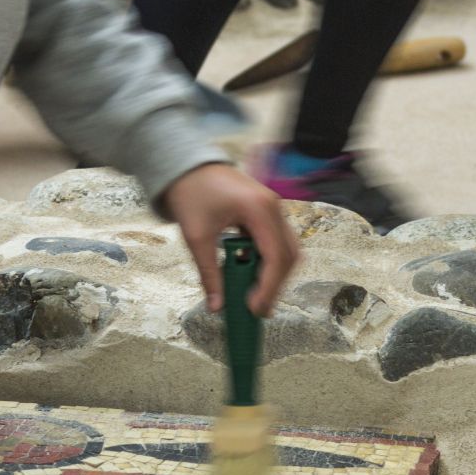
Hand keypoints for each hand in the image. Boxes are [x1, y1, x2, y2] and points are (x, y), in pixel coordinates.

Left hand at [163, 163, 300, 316]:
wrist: (186, 166)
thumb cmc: (191, 193)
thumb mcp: (197, 237)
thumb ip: (209, 274)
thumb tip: (217, 306)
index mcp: (259, 209)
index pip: (276, 256)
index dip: (269, 287)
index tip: (254, 309)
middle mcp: (273, 207)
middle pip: (289, 255)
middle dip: (275, 285)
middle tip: (257, 309)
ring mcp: (273, 209)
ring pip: (287, 250)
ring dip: (273, 275)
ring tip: (254, 296)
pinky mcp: (266, 212)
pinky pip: (276, 242)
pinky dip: (267, 262)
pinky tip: (249, 276)